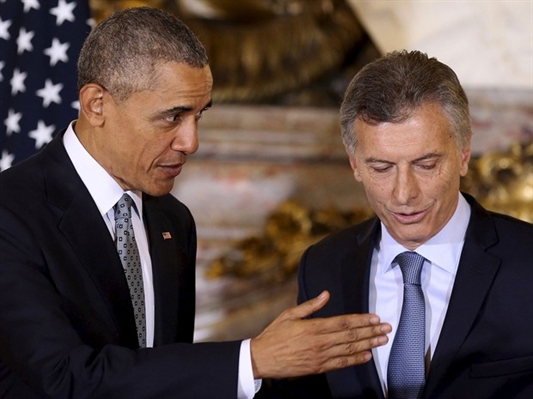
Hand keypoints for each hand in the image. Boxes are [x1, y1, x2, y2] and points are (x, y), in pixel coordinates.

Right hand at [250, 290, 390, 378]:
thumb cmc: (274, 335)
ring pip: (349, 350)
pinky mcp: (318, 368)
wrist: (262, 358)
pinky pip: (341, 364)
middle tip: (386, 328)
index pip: (343, 322)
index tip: (374, 318)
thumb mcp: (289, 314)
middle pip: (351, 336)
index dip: (361, 320)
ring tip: (382, 340)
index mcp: (313, 327)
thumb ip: (310, 305)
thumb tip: (325, 294)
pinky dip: (355, 360)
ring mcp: (320, 356)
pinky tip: (366, 356)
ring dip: (368, 345)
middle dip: (371, 332)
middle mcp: (320, 342)